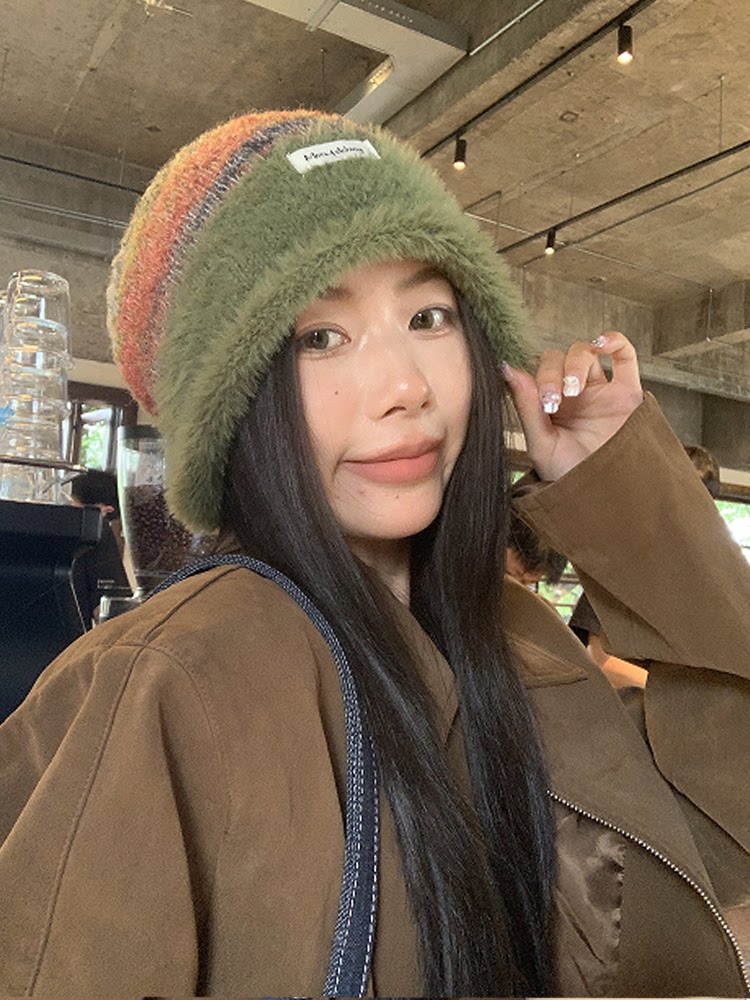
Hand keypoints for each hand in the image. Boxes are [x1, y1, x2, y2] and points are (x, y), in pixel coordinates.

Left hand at [503, 332, 642, 480]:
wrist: (608, 499)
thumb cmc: (572, 479)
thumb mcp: (542, 445)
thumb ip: (526, 407)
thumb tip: (506, 368)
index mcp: (548, 406)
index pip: (537, 373)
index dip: (537, 379)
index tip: (543, 404)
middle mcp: (573, 395)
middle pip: (558, 359)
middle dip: (553, 374)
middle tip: (556, 401)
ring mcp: (600, 391)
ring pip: (585, 353)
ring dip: (576, 363)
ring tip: (576, 389)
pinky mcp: (627, 393)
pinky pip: (624, 355)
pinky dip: (614, 340)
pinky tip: (602, 344)